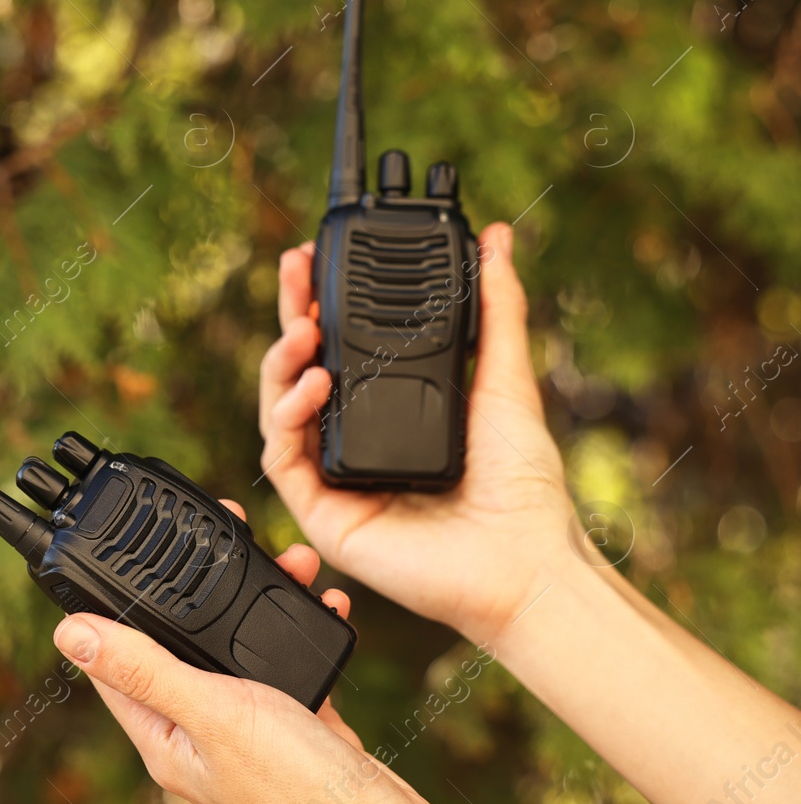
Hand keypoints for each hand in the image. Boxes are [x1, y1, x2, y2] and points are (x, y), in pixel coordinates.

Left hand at [52, 501, 465, 803]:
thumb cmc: (297, 792)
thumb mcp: (212, 713)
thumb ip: (146, 669)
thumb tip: (70, 635)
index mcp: (164, 736)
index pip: (115, 664)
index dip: (111, 607)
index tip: (114, 556)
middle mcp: (201, 732)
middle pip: (184, 641)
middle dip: (203, 585)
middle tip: (225, 531)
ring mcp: (252, 729)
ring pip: (242, 643)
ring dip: (264, 597)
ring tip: (292, 560)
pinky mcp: (299, 725)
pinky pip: (290, 660)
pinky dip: (305, 625)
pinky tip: (326, 601)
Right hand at [259, 222, 571, 643]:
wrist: (525, 563)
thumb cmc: (523, 489)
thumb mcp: (505, 379)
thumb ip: (498, 307)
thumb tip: (497, 240)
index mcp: (393, 411)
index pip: (342, 348)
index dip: (322, 303)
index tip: (316, 259)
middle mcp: (357, 441)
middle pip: (300, 369)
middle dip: (289, 314)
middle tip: (292, 269)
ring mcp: (335, 477)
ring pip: (279, 409)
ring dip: (281, 361)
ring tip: (303, 328)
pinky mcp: (322, 514)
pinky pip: (281, 458)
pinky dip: (286, 415)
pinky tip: (313, 384)